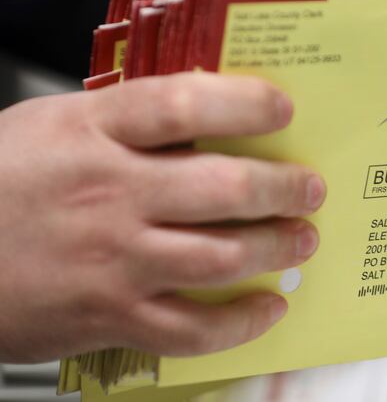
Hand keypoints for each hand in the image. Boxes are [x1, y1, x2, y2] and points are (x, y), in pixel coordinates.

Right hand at [0, 72, 325, 362]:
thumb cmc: (3, 182)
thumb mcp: (56, 125)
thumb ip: (128, 119)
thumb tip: (209, 112)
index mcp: (92, 132)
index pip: (183, 104)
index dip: (244, 103)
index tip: (282, 108)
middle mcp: (108, 194)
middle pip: (222, 187)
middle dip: (282, 188)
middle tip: (309, 188)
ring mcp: (113, 260)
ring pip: (220, 257)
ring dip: (275, 249)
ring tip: (302, 239)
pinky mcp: (111, 316)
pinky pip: (192, 329)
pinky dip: (241, 323)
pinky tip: (267, 308)